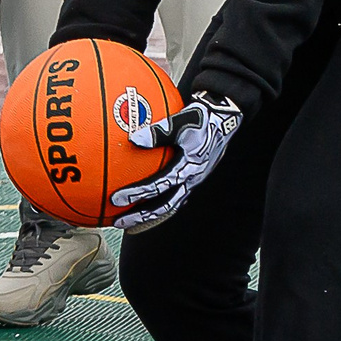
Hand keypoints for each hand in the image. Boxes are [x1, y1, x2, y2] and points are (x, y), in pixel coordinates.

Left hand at [110, 92, 242, 232]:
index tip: (115, 200)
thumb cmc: (202, 118)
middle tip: (119, 222)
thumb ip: (159, 131)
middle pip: (164, 206)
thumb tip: (133, 139)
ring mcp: (192, 182)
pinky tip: (142, 200)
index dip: (136, 194)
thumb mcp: (182, 120)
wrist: (224, 119)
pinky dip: (156, 199)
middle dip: (141, 216)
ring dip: (149, 213)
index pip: (158, 186)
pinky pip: (172, 194)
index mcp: (188, 169)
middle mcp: (191, 180)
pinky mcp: (191, 178)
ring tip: (128, 219)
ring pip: (169, 204)